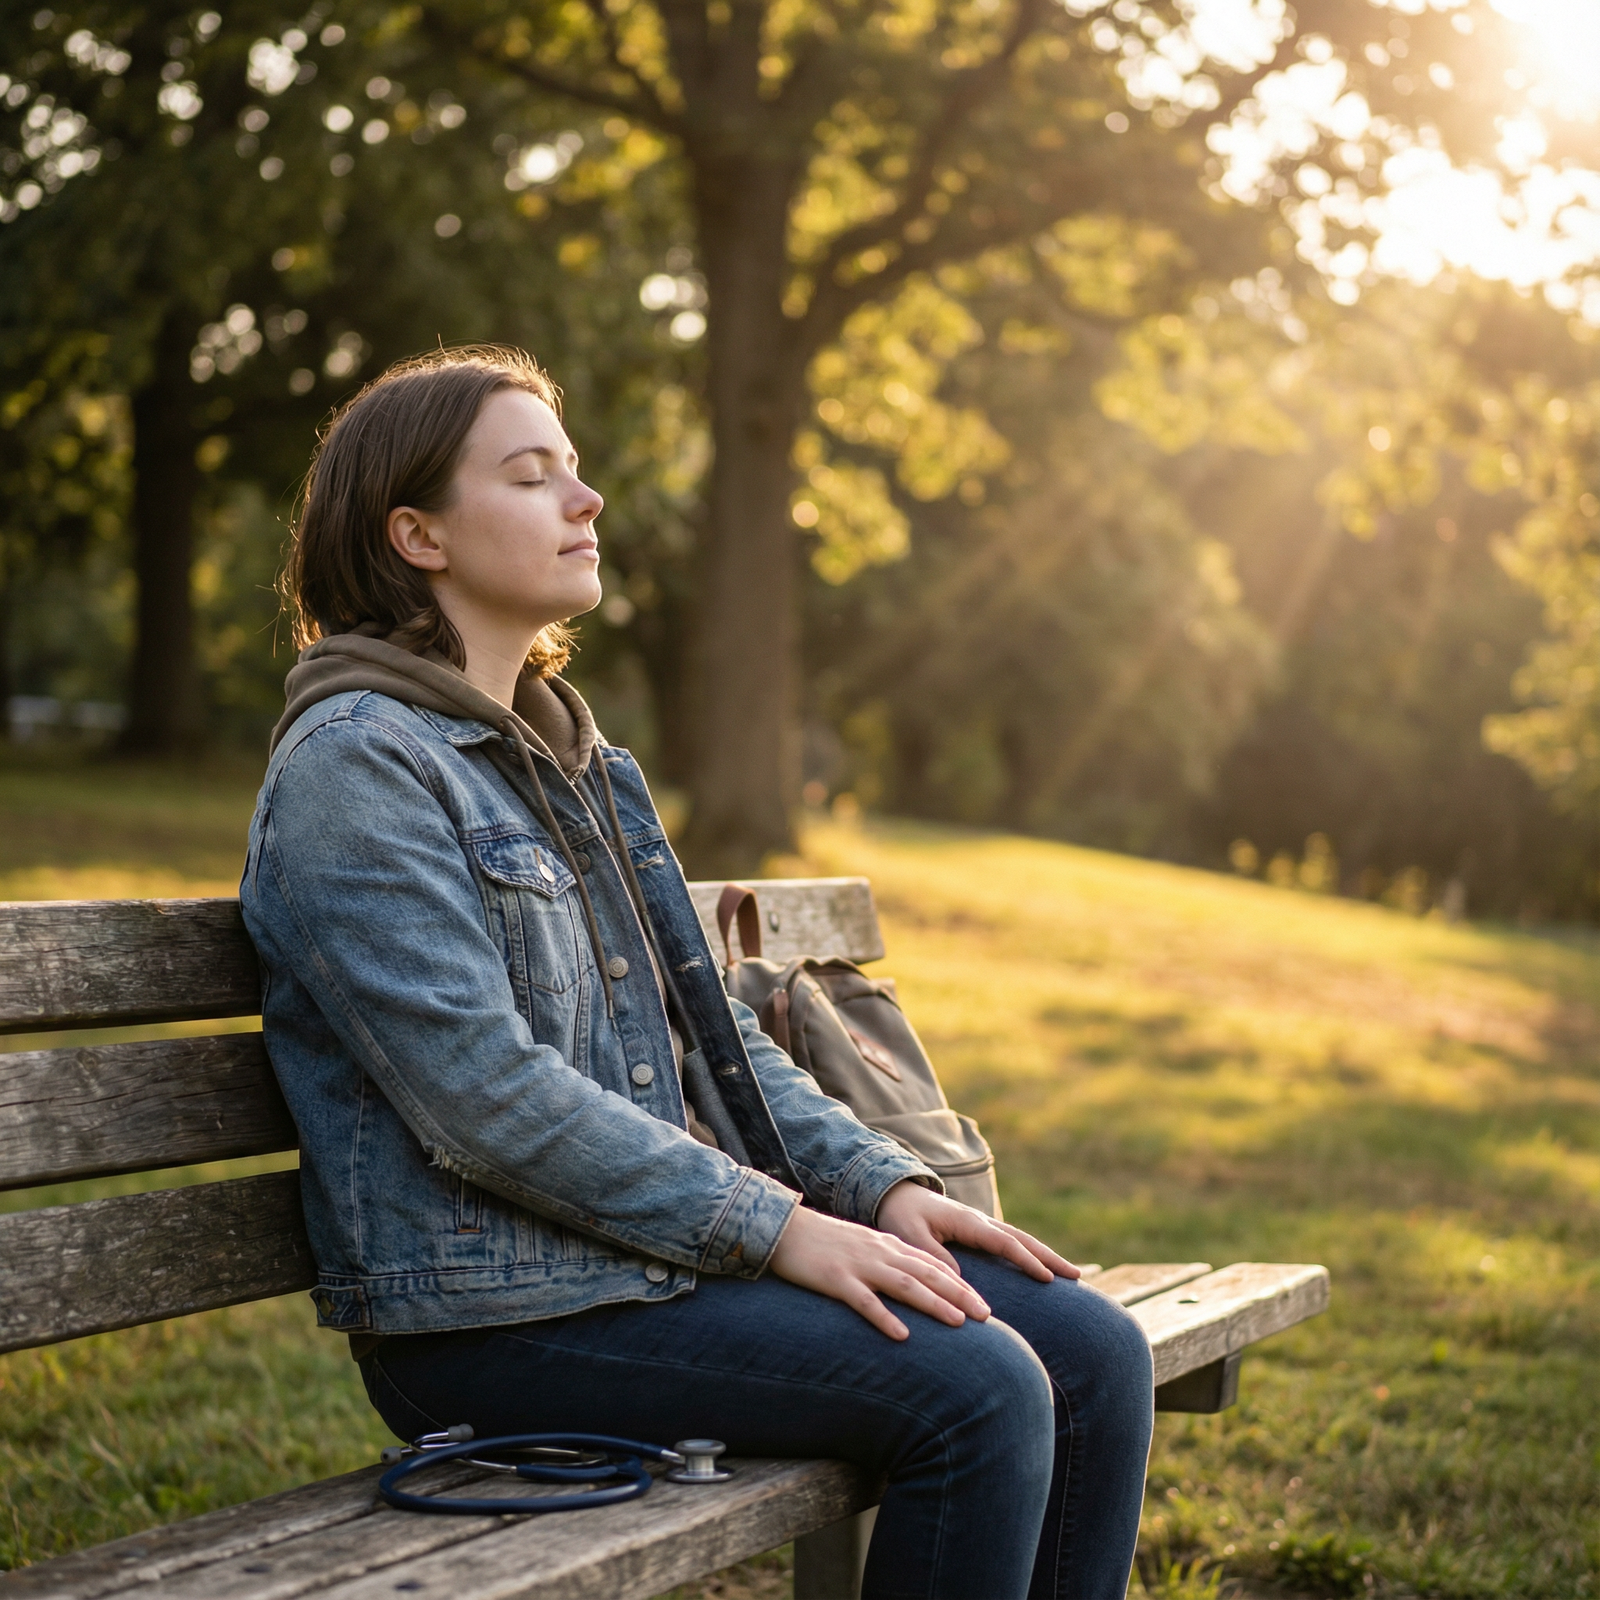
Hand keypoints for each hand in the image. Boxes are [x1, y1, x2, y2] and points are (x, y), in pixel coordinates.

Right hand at [768, 1204, 992, 1339]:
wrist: (785, 1229)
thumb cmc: (825, 1244)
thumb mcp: (864, 1249)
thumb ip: (890, 1263)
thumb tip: (918, 1285)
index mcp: (888, 1247)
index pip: (934, 1266)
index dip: (961, 1286)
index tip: (986, 1306)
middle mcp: (880, 1254)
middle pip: (928, 1274)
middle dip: (960, 1296)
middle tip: (987, 1316)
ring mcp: (859, 1266)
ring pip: (905, 1285)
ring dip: (934, 1304)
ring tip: (958, 1323)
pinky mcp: (836, 1280)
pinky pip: (864, 1301)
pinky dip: (885, 1317)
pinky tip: (902, 1335)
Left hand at [875, 1181, 1081, 1284]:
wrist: (895, 1194)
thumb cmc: (901, 1216)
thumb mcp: (911, 1236)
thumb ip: (934, 1255)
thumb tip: (960, 1279)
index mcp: (968, 1221)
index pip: (1005, 1243)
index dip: (1027, 1261)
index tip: (1048, 1278)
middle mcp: (980, 1221)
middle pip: (1023, 1239)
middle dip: (1050, 1257)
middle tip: (1077, 1276)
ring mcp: (981, 1225)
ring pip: (1021, 1239)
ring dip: (1045, 1255)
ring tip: (1071, 1274)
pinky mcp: (978, 1231)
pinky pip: (1010, 1243)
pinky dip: (1030, 1254)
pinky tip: (1040, 1268)